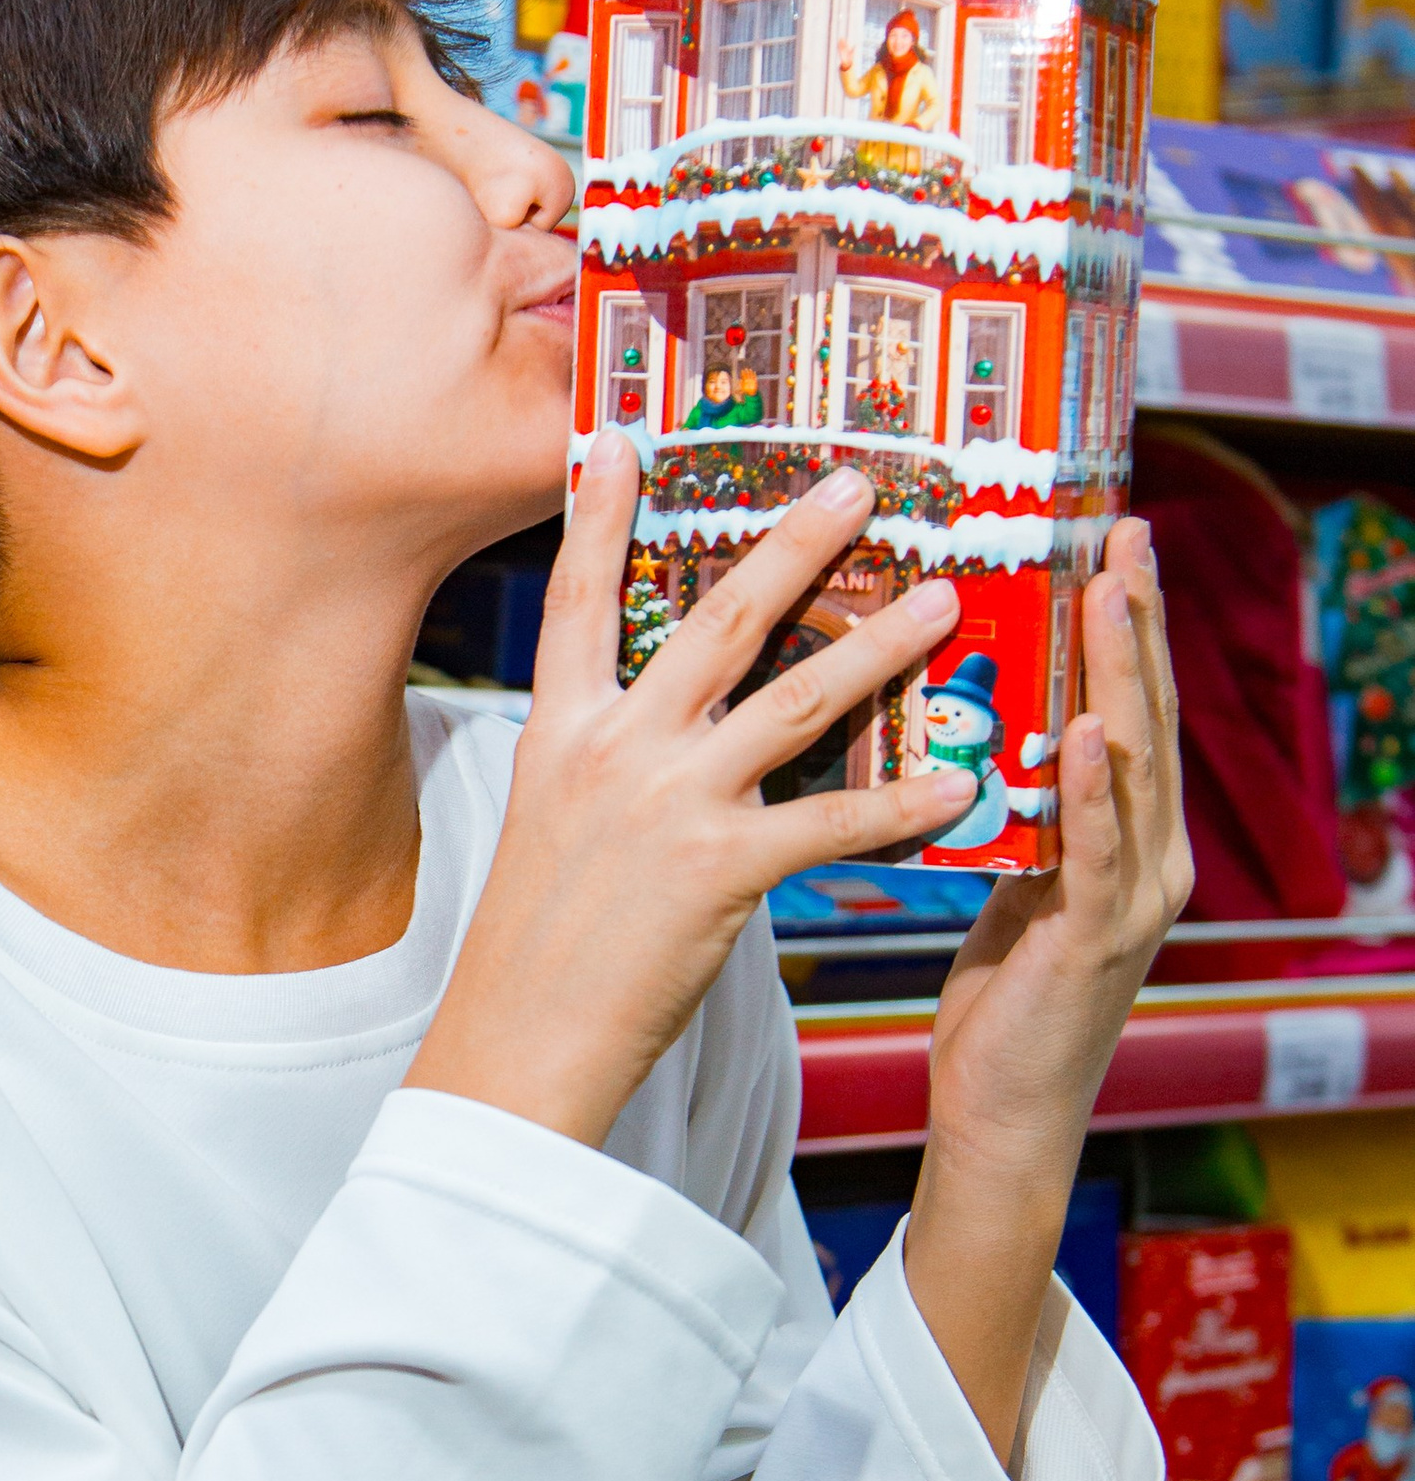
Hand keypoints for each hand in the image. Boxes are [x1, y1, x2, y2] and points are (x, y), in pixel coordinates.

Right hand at [409, 431, 978, 1145]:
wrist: (518, 1043)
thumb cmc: (535, 949)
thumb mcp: (548, 827)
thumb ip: (607, 762)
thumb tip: (668, 729)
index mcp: (563, 733)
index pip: (579, 599)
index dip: (598, 514)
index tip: (621, 437)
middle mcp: (615, 749)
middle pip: (716, 619)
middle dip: (794, 544)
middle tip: (859, 486)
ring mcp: (670, 803)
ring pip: (796, 700)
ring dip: (881, 645)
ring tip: (944, 600)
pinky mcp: (722, 870)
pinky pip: (835, 824)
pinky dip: (906, 805)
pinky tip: (963, 785)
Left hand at [906, 518, 1191, 1454]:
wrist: (1003, 1112)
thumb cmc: (997, 992)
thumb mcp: (1011, 873)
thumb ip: (1014, 803)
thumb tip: (975, 718)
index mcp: (1125, 830)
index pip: (1126, 702)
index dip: (1123, 618)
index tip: (1105, 532)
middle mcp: (1150, 851)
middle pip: (1145, 712)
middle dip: (1134, 618)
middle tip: (1120, 529)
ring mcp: (1136, 896)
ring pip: (1133, 763)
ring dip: (1121, 675)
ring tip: (1107, 593)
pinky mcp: (1099, 942)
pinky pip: (1099, 853)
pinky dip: (1094, 790)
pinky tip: (1084, 733)